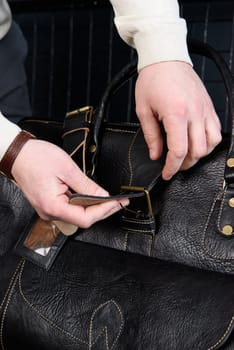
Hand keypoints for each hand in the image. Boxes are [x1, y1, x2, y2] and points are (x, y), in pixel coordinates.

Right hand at [11, 139, 128, 227]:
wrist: (17, 154)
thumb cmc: (36, 158)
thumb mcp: (67, 169)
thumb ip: (87, 186)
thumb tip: (103, 196)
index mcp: (53, 206)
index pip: (85, 218)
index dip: (104, 211)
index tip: (117, 203)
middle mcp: (50, 212)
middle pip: (83, 219)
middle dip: (103, 210)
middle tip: (119, 202)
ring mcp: (49, 210)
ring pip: (77, 215)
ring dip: (94, 208)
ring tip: (109, 200)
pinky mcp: (49, 205)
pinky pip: (70, 209)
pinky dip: (83, 204)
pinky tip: (93, 198)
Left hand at [135, 61, 221, 179]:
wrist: (166, 57)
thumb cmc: (153, 80)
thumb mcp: (144, 110)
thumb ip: (151, 136)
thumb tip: (156, 155)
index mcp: (176, 114)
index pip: (179, 151)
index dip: (172, 167)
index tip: (166, 173)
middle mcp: (195, 112)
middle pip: (197, 151)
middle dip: (185, 164)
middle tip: (174, 165)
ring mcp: (205, 109)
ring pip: (212, 143)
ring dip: (199, 154)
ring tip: (186, 156)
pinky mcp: (209, 106)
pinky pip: (217, 130)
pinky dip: (209, 141)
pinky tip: (198, 142)